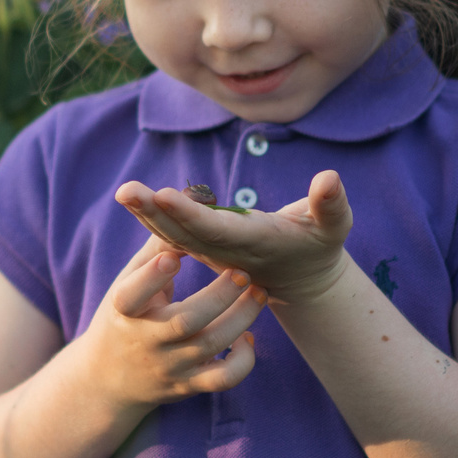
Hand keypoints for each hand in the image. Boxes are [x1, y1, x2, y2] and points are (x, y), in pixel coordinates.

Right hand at [73, 233, 263, 410]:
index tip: (173, 256)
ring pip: (211, 346)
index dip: (151, 278)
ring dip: (241, 318)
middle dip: (218, 297)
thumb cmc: (125, 316)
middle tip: (243, 272)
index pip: (130, 296)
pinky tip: (247, 337)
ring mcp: (168, 366)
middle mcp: (145, 341)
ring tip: (259, 292)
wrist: (107, 380)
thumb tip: (182, 201)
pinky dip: (243, 360)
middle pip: (185, 323)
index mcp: (123, 311)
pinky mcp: (188, 386)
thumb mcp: (127, 282)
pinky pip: (223, 379)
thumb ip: (156, 247)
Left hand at [112, 171, 355, 310]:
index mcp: (254, 243)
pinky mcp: (204, 246)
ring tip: (124, 192)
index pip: (217, 229)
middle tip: (126, 191)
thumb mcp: (333, 227)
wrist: (302, 278)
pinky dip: (153, 217)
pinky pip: (174, 234)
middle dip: (155, 212)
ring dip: (147, 213)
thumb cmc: (319, 245)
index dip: (191, 214)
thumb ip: (331, 205)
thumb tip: (330, 178)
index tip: (164, 194)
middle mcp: (227, 251)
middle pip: (185, 232)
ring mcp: (212, 252)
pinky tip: (132, 200)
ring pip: (174, 234)